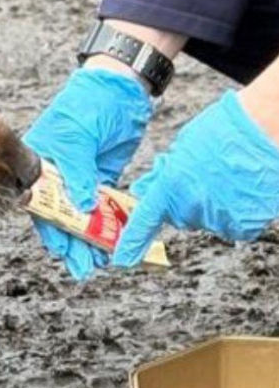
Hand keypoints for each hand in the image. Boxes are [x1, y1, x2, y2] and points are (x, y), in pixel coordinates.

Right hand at [24, 67, 152, 278]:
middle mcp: (56, 173)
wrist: (121, 85)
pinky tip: (111, 242)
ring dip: (90, 239)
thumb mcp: (78, 139)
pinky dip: (107, 224)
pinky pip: (103, 206)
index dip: (50, 229)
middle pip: (60, 216)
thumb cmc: (89, 104)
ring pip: (81, 215)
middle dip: (71, 243)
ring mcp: (80, 176)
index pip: (40, 204)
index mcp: (39, 163)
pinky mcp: (102, 176)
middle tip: (83, 268)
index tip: (61, 251)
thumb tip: (82, 207)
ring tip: (98, 263)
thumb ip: (78, 173)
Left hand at [113, 91, 278, 266]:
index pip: (146, 219)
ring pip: (207, 221)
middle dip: (184, 202)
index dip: (133, 241)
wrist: (264, 128)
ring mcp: (218, 218)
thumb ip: (164, 174)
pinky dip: (236, 213)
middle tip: (203, 177)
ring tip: (229, 178)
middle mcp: (191, 206)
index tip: (123, 259)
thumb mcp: (182, 146)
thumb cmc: (224, 129)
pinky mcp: (244, 225)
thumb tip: (146, 190)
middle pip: (180, 217)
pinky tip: (243, 190)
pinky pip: (232, 226)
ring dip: (212, 206)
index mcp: (171, 185)